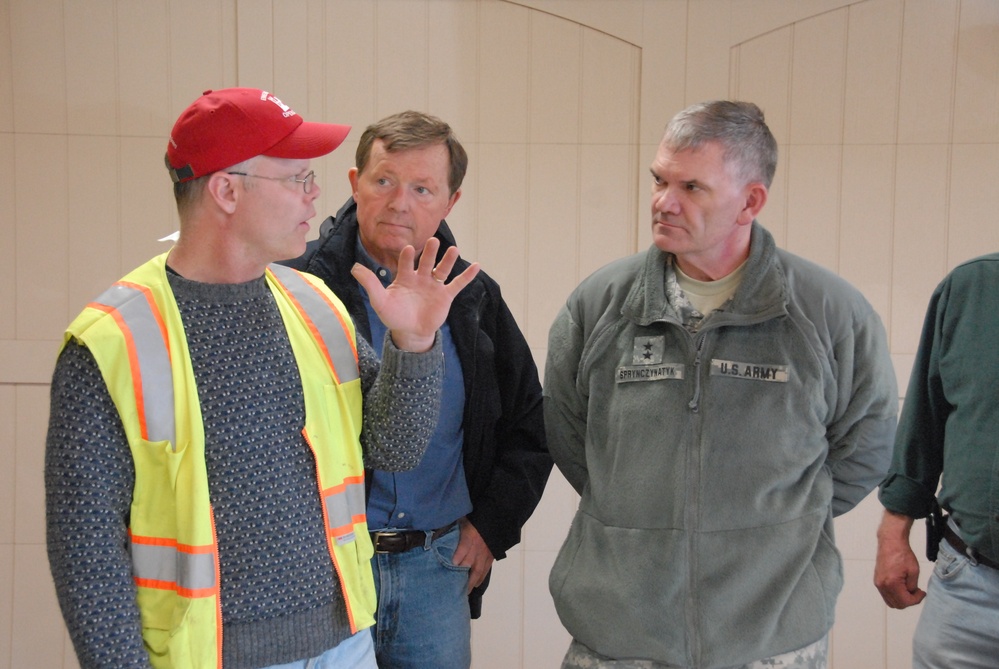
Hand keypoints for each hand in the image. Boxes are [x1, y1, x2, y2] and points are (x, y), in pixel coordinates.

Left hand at [351, 237, 479, 351]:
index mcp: (405, 277)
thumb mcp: (380, 300)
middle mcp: (421, 278)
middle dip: (430, 252)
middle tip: (433, 240)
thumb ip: (370, 283)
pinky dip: (467, 276)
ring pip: (442, 269)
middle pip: (426, 261)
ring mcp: (434, 286)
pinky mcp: (445, 296)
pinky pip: (457, 283)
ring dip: (448, 259)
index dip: (408, 256)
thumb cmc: (394, 316)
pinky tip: (476, 265)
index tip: (409, 249)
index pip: (406, 263)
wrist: (410, 333)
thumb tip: (354, 267)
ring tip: (452, 249)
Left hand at [453, 518, 494, 592]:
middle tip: (453, 587)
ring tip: (464, 591)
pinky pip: (486, 570)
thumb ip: (453, 527)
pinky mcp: (491, 556)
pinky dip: (480, 578)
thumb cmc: (476, 518)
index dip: (458, 557)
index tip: (451, 565)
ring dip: (471, 581)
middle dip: (461, 575)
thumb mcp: (463, 519)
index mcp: (470, 535)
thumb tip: (439, 532)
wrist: (496, 518)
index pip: (463, 547)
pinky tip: (475, 584)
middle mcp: (478, 546)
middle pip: (469, 563)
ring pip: (478, 570)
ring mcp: (486, 553)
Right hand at [874, 510, 925, 608]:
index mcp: (891, 583)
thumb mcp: (914, 571)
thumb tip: (911, 593)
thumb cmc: (902, 554)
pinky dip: (895, 595)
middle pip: (897, 605)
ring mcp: (878, 583)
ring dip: (901, 599)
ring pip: (890, 602)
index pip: (905, 601)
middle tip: (917, 592)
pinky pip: (886, 595)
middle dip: (909, 601)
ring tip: (909, 590)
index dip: (916, 600)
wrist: (890, 542)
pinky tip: (902, 586)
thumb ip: (913, 586)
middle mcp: (882, 585)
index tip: (922, 593)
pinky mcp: (877, 580)